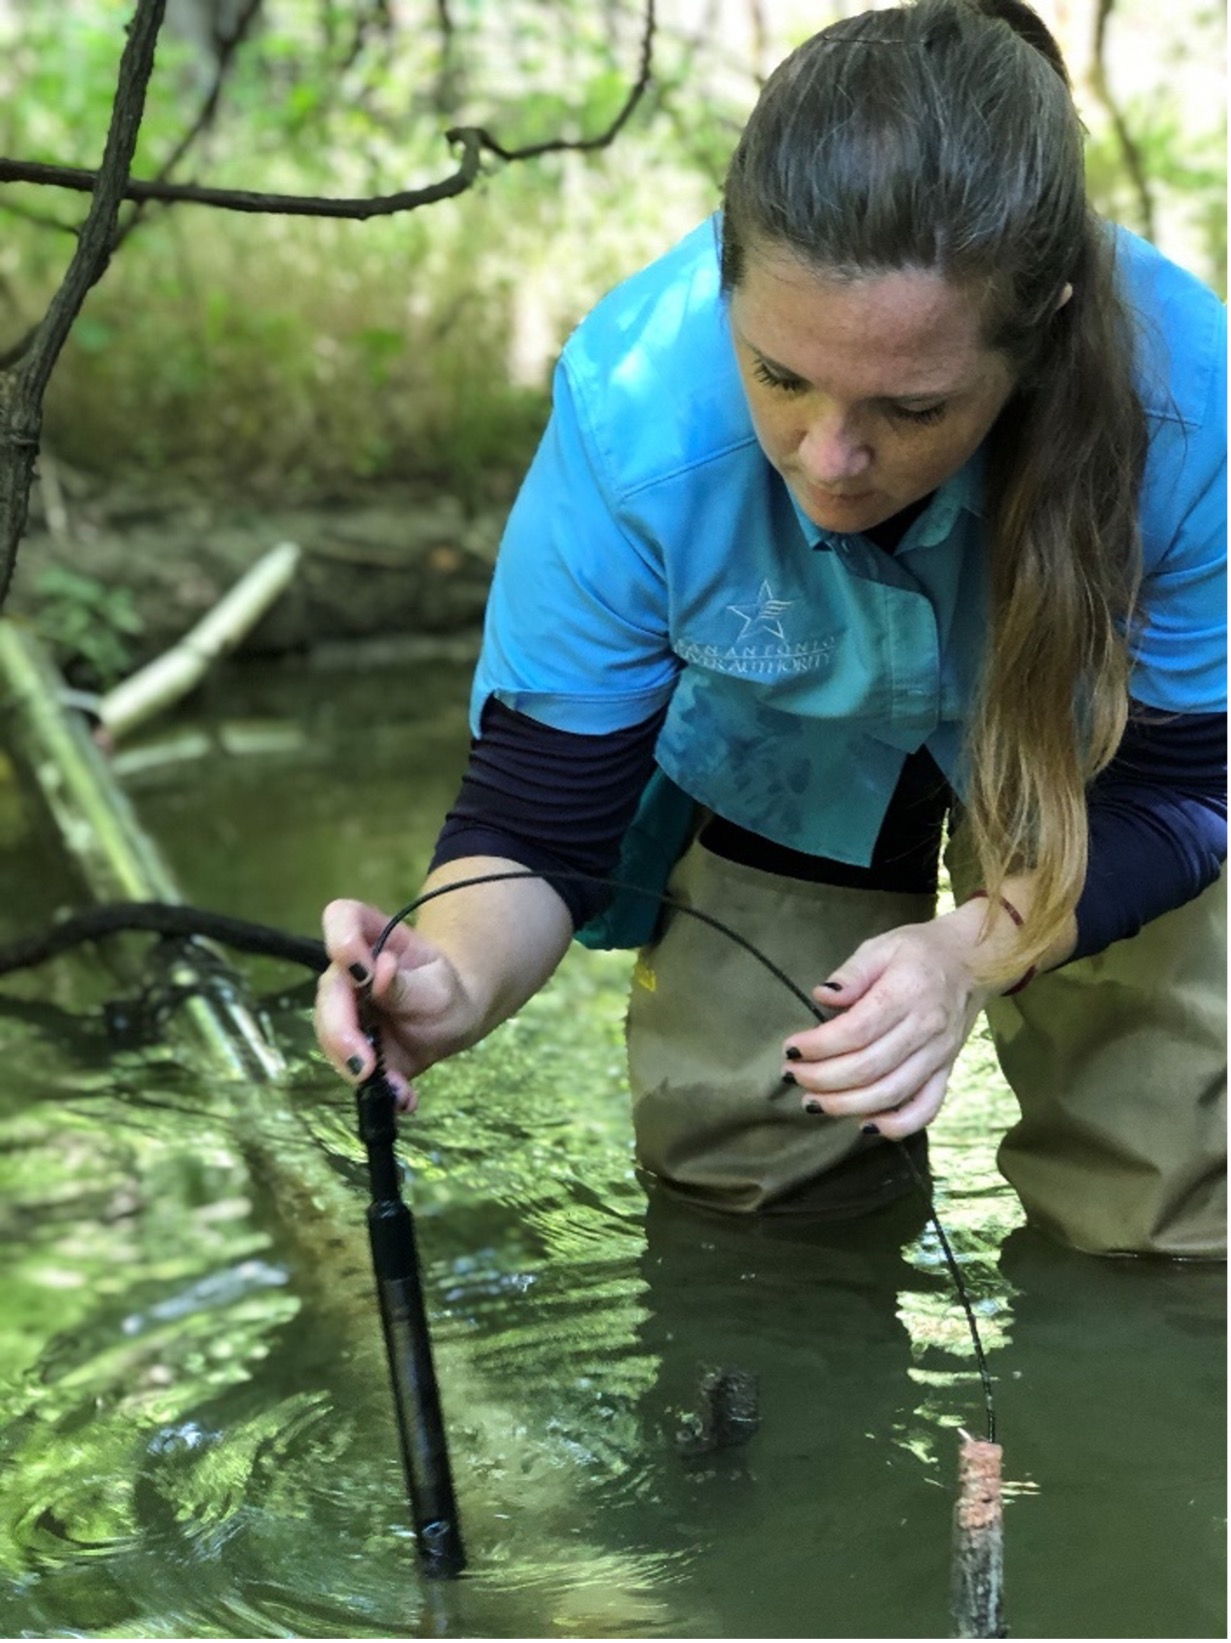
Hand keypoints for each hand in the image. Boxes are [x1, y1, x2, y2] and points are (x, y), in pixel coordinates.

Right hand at [314, 898, 475, 1108]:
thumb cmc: (444, 991)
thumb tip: (379, 971)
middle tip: (365, 1062)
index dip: (340, 940)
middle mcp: (348, 973)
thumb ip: (405, 982)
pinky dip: (378, 1088)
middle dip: (340, 1030)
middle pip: (328, 992)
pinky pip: (353, 1067)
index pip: (339, 918)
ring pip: (331, 1035)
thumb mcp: (437, 986)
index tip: (359, 972)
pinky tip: (403, 1098)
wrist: (452, 1020)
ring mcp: (345, 1010)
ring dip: (354, 1065)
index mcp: (370, 938)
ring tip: (393, 1088)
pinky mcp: (352, 1046)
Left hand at [781, 905, 994, 1139]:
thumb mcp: (882, 946)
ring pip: (891, 1093)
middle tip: (792, 1075)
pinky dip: (898, 1125)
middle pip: (869, 1067)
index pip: (858, 1030)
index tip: (791, 1049)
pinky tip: (866, 1125)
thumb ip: (852, 972)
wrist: (973, 960)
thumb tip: (821, 995)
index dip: (819, 1045)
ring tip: (813, 1102)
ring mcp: (940, 1054)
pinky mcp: (947, 1070)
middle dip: (823, 1078)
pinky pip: (927, 1108)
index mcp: (907, 992)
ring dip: (848, 1105)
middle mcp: (926, 1028)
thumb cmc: (920, 951)